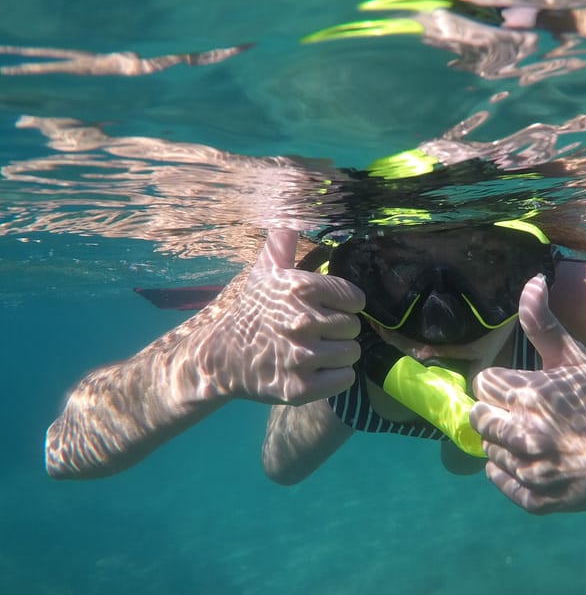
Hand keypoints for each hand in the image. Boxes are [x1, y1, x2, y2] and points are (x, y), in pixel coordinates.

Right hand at [212, 229, 364, 403]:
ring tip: (314, 353)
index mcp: (299, 287)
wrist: (221, 358)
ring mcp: (300, 356)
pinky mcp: (300, 388)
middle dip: (339, 332)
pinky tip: (314, 371)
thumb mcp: (265, 271)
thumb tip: (291, 206)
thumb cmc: (253, 311)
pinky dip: (334, 378)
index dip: (343, 306)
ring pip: (352, 354)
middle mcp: (301, 320)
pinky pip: (345, 379)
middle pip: (354, 328)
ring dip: (338, 355)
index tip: (324, 310)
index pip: (355, 299)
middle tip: (314, 334)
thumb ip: (284, 241)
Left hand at [471, 274, 585, 512]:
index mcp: (530, 395)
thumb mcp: (572, 357)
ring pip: (488, 450)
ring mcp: (532, 469)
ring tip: (535, 438)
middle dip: (495, 414)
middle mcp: (527, 434)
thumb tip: (531, 281)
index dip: (499, 386)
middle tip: (522, 416)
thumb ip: (542, 322)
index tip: (520, 391)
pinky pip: (500, 480)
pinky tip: (534, 461)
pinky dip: (511, 473)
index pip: (482, 384)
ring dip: (505, 444)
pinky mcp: (537, 499)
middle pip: (477, 418)